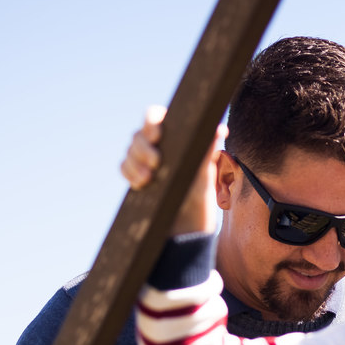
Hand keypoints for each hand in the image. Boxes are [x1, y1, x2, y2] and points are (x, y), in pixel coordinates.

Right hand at [121, 105, 227, 234]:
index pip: (156, 117)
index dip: (152, 120)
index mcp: (174, 138)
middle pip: (139, 134)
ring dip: (135, 162)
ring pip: (130, 151)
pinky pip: (124, 167)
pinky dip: (129, 172)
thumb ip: (209, 152)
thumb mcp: (206, 175)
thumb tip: (220, 129)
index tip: (157, 134)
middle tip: (156, 163)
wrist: (189, 227)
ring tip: (148, 179)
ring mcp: (145, 161)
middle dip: (143, 147)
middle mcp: (158, 146)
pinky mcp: (136, 176)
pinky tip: (140, 183)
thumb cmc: (201, 196)